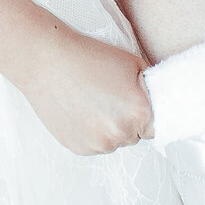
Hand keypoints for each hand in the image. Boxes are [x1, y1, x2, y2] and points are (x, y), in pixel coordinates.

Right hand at [18, 23, 152, 154]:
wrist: (46, 61)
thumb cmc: (88, 56)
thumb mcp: (132, 63)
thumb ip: (150, 88)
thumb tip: (158, 101)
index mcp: (140, 113)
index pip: (156, 126)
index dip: (145, 112)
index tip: (133, 102)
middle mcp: (121, 134)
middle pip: (135, 135)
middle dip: (127, 120)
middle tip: (109, 97)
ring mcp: (98, 144)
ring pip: (113, 142)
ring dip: (108, 128)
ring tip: (92, 102)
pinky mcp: (79, 148)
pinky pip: (94, 145)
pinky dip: (90, 132)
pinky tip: (80, 110)